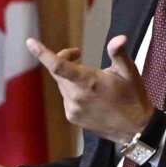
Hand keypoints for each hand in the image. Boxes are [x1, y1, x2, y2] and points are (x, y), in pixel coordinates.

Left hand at [26, 35, 155, 142]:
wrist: (135, 128)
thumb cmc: (133, 97)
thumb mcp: (130, 72)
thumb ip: (119, 54)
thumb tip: (119, 38)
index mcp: (89, 82)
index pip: (58, 66)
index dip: (42, 53)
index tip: (30, 42)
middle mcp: (77, 97)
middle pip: (58, 72)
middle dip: (64, 59)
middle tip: (78, 53)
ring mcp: (73, 109)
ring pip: (62, 85)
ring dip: (69, 76)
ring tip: (91, 79)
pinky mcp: (72, 117)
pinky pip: (66, 98)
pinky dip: (73, 91)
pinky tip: (90, 95)